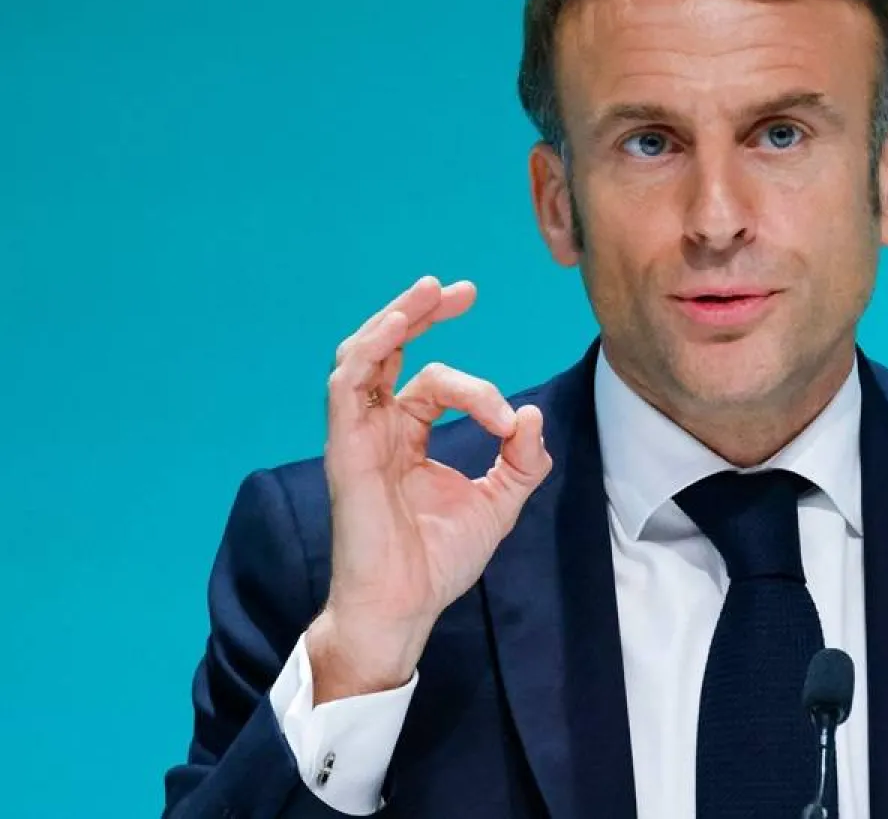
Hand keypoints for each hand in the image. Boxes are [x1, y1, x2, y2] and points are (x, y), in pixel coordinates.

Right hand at [307, 276, 551, 702]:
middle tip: (460, 290)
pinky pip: (346, 387)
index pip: (433, 382)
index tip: (507, 421)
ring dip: (394, 319)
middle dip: (421, 313)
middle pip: (388, 350)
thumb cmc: (439, 561)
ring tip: (428, 292)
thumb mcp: (498, 503)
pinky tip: (396, 327)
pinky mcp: (346, 449)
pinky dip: (368, 351)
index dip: (476, 389)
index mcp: (406, 436)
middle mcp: (377, 428)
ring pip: (362, 356)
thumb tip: (531, 415)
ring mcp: (357, 436)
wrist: (405, 607)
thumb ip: (521, 460)